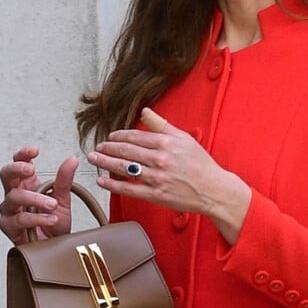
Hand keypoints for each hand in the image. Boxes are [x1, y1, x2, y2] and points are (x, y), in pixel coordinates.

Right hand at [0, 146, 78, 245]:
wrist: (55, 247)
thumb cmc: (55, 222)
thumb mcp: (63, 198)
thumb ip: (65, 179)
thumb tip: (72, 159)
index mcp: (27, 183)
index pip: (19, 163)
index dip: (23, 154)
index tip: (35, 150)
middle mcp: (15, 194)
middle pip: (6, 174)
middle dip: (17, 169)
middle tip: (32, 170)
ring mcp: (9, 210)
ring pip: (14, 197)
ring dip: (35, 199)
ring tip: (53, 205)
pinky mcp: (9, 227)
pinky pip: (19, 219)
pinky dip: (37, 218)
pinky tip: (51, 218)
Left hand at [87, 108, 251, 244]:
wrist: (213, 189)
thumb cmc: (200, 163)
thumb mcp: (184, 138)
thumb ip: (162, 124)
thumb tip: (145, 112)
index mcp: (166, 143)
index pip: (135, 136)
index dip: (119, 136)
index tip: (110, 136)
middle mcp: (160, 159)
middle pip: (126, 151)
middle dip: (107, 148)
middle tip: (97, 147)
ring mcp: (157, 178)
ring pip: (124, 168)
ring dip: (105, 162)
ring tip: (94, 158)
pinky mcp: (156, 195)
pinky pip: (129, 189)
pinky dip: (113, 184)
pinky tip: (102, 180)